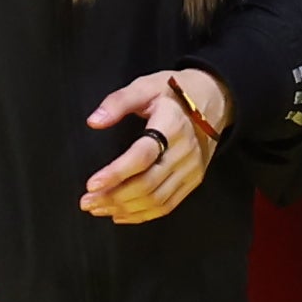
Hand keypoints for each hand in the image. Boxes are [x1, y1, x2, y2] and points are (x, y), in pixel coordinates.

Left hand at [80, 65, 230, 224]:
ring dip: (125, 208)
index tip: (91, 184)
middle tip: (86, 202)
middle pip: (148, 183)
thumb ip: (118, 102)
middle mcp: (184, 151)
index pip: (143, 155)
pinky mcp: (193, 180)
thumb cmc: (174, 92)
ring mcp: (191, 169)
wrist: (215, 99)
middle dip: (114, 196)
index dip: (117, 172)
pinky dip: (143, 214)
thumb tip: (94, 121)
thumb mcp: (145, 86)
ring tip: (98, 208)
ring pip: (157, 199)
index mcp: (172, 125)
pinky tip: (120, 214)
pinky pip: (168, 205)